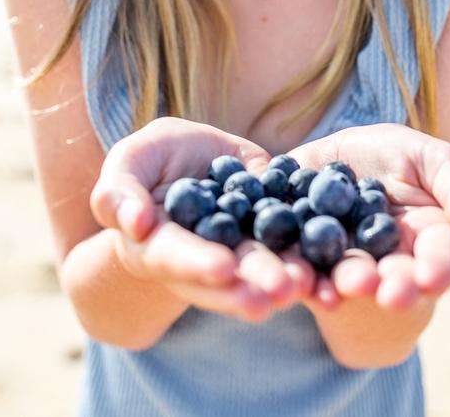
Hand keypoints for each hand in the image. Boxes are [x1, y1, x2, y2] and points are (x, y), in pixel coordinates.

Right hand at [90, 117, 314, 322]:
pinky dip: (314, 263)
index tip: (223, 267)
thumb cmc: (148, 162)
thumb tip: (134, 225)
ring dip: (289, 281)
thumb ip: (118, 193)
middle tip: (279, 291)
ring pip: (265, 270)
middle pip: (227, 276)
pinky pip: (296, 248)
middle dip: (253, 283)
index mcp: (159, 248)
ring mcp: (243, 250)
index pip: (175, 257)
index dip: (197, 262)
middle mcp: (204, 261)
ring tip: (310, 285)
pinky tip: (332, 272)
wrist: (189, 157)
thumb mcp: (127, 164)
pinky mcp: (276, 233)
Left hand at [287, 123, 449, 311]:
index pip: (441, 257)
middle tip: (392, 296)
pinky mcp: (311, 262)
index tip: (432, 278)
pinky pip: (311, 275)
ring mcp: (351, 264)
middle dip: (396, 288)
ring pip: (354, 279)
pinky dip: (312, 283)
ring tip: (351, 284)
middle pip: (399, 280)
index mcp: (432, 238)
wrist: (336, 163)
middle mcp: (393, 262)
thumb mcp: (434, 159)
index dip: (438, 268)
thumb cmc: (397, 157)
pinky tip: (314, 288)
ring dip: (354, 284)